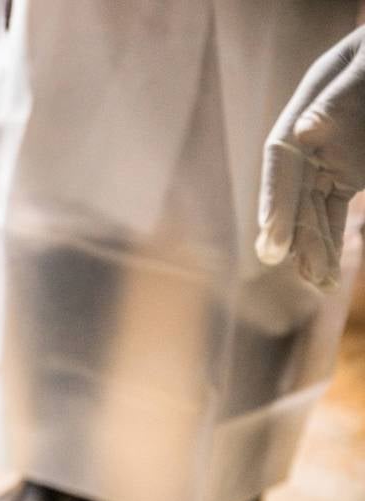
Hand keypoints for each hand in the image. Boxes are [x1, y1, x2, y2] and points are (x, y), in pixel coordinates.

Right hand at [258, 25, 364, 287]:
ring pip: (312, 207)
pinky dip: (330, 238)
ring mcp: (330, 156)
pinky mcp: (348, 171)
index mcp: (310, 106)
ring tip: (317, 282)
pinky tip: (326, 268)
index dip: (274, 199)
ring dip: (312, 245)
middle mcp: (312, 137)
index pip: (281, 157)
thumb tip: (305, 132)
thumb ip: (340, 98)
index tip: (273, 239)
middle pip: (294, 190)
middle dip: (291, 230)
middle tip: (283, 265)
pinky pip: (331, 209)